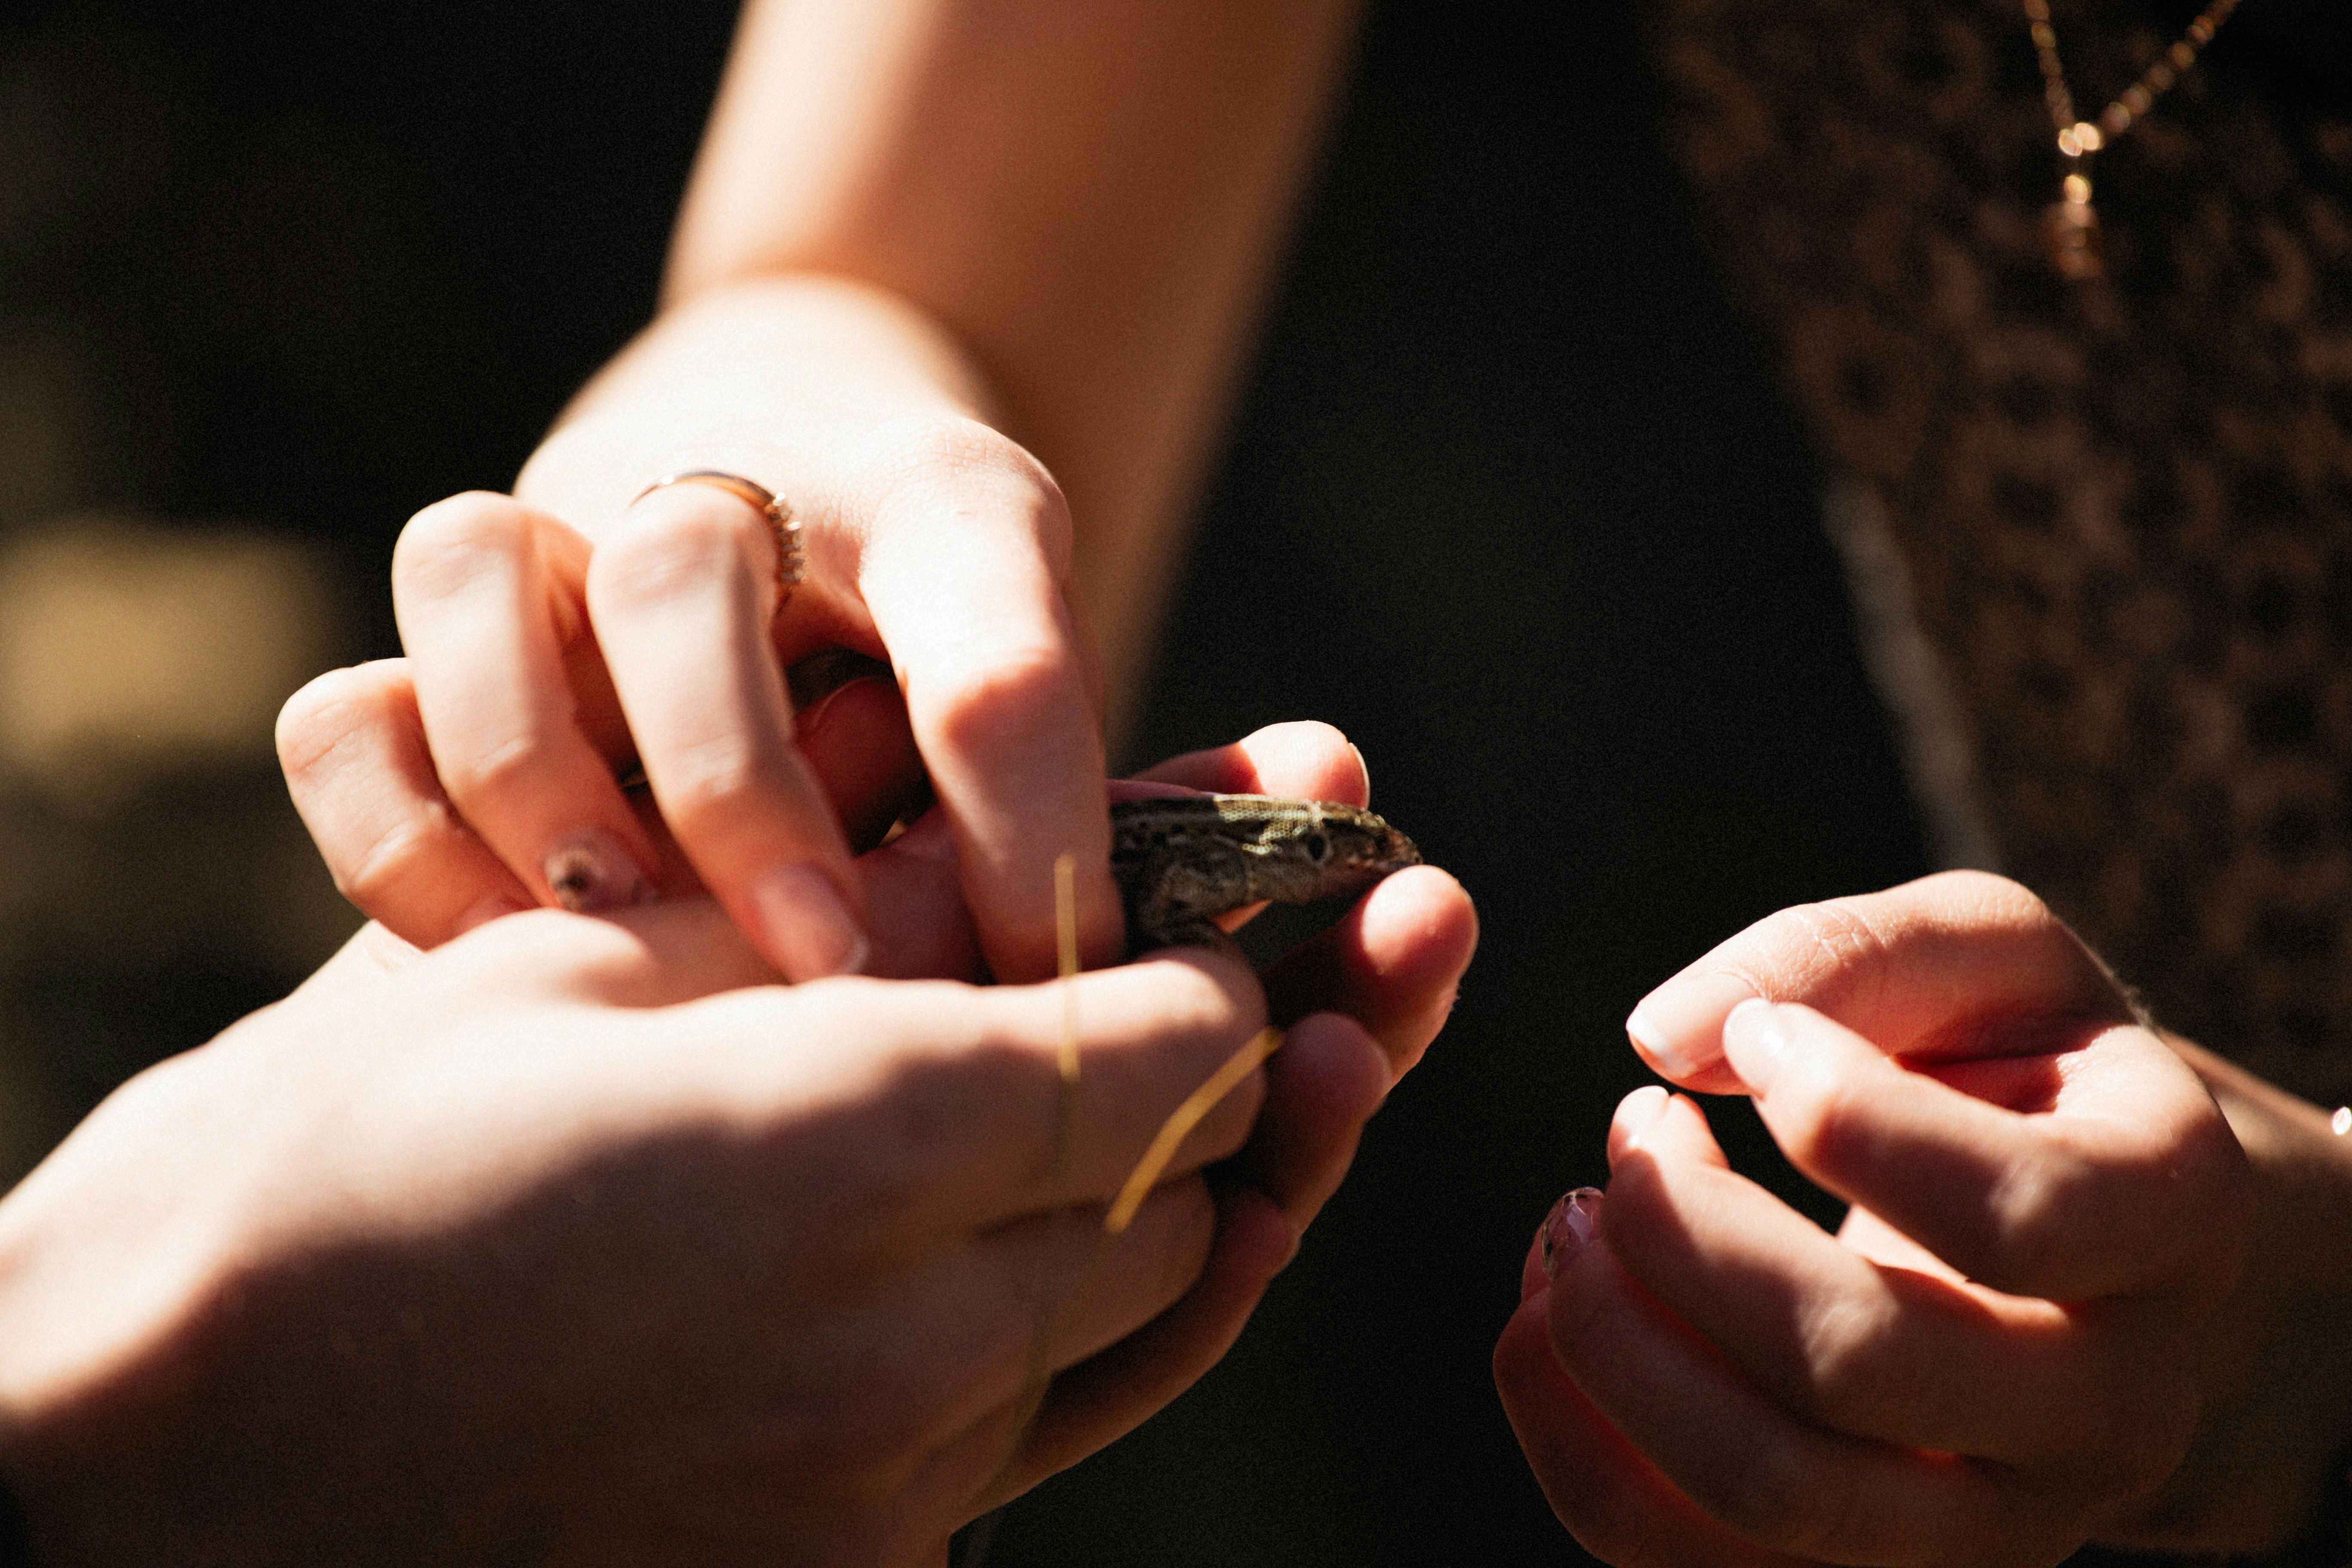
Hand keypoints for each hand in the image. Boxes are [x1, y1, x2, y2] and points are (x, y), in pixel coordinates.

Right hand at [0, 725, 1473, 1565]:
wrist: (190, 1426)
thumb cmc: (371, 1140)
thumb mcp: (611, 965)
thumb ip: (863, 915)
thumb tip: (1046, 847)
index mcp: (858, 1128)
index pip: (1173, 1039)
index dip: (1221, 963)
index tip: (1228, 921)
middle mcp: (909, 1325)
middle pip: (1188, 1182)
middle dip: (1225, 1082)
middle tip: (1296, 1000)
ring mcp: (887, 1475)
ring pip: (1142, 1315)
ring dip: (1183, 1209)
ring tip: (1239, 1117)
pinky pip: (1043, 1432)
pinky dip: (1086, 1330)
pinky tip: (1093, 1245)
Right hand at [279, 279, 1120, 984]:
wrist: (805, 487)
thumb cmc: (937, 617)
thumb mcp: (1034, 683)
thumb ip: (1055, 796)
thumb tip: (1073, 974)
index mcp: (927, 500)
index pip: (988, 636)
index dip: (1020, 822)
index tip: (1039, 976)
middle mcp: (716, 489)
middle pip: (680, 577)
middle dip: (745, 792)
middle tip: (821, 961)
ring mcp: (554, 547)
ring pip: (473, 584)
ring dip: (540, 784)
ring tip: (619, 931)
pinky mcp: (442, 650)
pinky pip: (347, 714)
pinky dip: (398, 834)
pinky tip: (496, 945)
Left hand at [1494, 871, 2256, 1566]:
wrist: (2084, 1240)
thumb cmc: (2020, 1066)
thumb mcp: (1982, 956)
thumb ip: (1842, 958)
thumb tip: (1667, 1036)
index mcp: (2170, 1220)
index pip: (2011, 1210)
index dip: (1840, 1114)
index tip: (1759, 1042)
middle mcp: (2113, 1405)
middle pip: (1861, 1358)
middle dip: (1685, 1229)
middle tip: (1630, 1130)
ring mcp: (1998, 1521)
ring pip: (1772, 1490)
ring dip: (1614, 1340)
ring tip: (1577, 1221)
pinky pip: (1691, 1560)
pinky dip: (1575, 1435)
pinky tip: (1549, 1316)